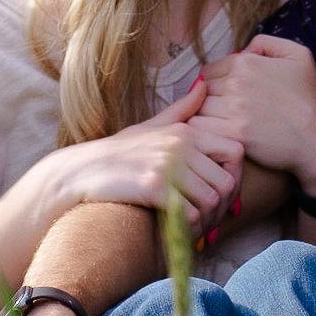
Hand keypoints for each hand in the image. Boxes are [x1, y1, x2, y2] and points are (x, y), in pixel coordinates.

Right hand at [47, 76, 243, 237]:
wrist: (80, 172)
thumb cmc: (118, 153)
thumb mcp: (151, 126)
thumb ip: (182, 110)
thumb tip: (205, 85)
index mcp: (186, 131)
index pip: (236, 151)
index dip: (236, 176)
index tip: (222, 194)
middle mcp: (180, 145)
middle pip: (226, 182)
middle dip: (222, 208)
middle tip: (210, 220)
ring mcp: (167, 166)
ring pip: (211, 200)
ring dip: (207, 221)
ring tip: (195, 229)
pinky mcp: (153, 188)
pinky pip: (190, 214)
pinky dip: (189, 229)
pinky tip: (178, 230)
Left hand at [199, 36, 315, 194]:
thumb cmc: (309, 98)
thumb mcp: (299, 55)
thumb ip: (266, 43)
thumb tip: (244, 49)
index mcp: (246, 62)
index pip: (210, 70)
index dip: (217, 82)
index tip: (228, 94)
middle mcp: (236, 83)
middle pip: (204, 89)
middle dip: (213, 98)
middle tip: (227, 111)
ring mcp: (233, 108)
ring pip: (201, 108)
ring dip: (208, 116)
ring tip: (223, 124)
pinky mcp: (233, 133)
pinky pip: (203, 127)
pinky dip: (207, 131)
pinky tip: (220, 135)